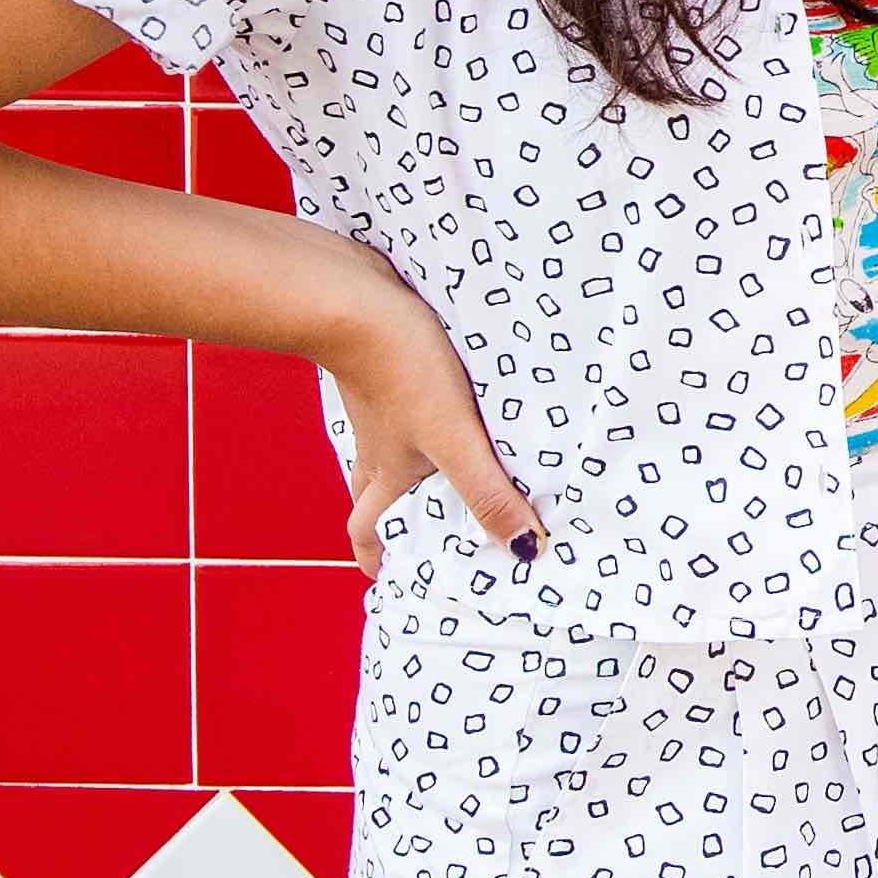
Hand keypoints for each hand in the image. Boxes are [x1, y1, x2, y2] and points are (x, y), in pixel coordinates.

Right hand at [316, 258, 541, 578]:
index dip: (375, 558)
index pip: (368, 531)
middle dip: (388, 519)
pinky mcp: (385, 367)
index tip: (386, 579)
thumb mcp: (453, 438)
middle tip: (413, 532)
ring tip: (437, 473)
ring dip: (402, 468)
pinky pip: (396, 405)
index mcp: (389, 473)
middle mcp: (377, 446)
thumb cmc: (400, 369)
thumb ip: (486, 491)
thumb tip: (524, 549)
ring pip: (382, 450)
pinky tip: (444, 401)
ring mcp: (377, 406)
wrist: (354, 298)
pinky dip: (411, 417)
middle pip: (372, 495)